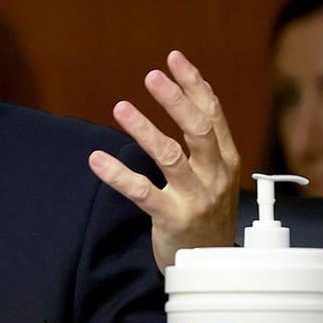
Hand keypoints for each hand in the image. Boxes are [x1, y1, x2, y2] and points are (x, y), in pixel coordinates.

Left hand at [88, 50, 239, 272]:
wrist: (211, 265)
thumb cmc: (206, 211)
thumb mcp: (214, 173)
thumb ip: (203, 140)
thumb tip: (187, 95)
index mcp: (226, 159)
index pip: (212, 113)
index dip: (194, 84)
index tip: (174, 57)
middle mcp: (215, 175)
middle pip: (198, 129)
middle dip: (176, 100)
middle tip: (152, 75)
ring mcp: (196, 198)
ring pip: (170, 156)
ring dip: (144, 130)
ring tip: (121, 107)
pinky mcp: (173, 218)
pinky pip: (142, 192)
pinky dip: (118, 175)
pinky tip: (96, 160)